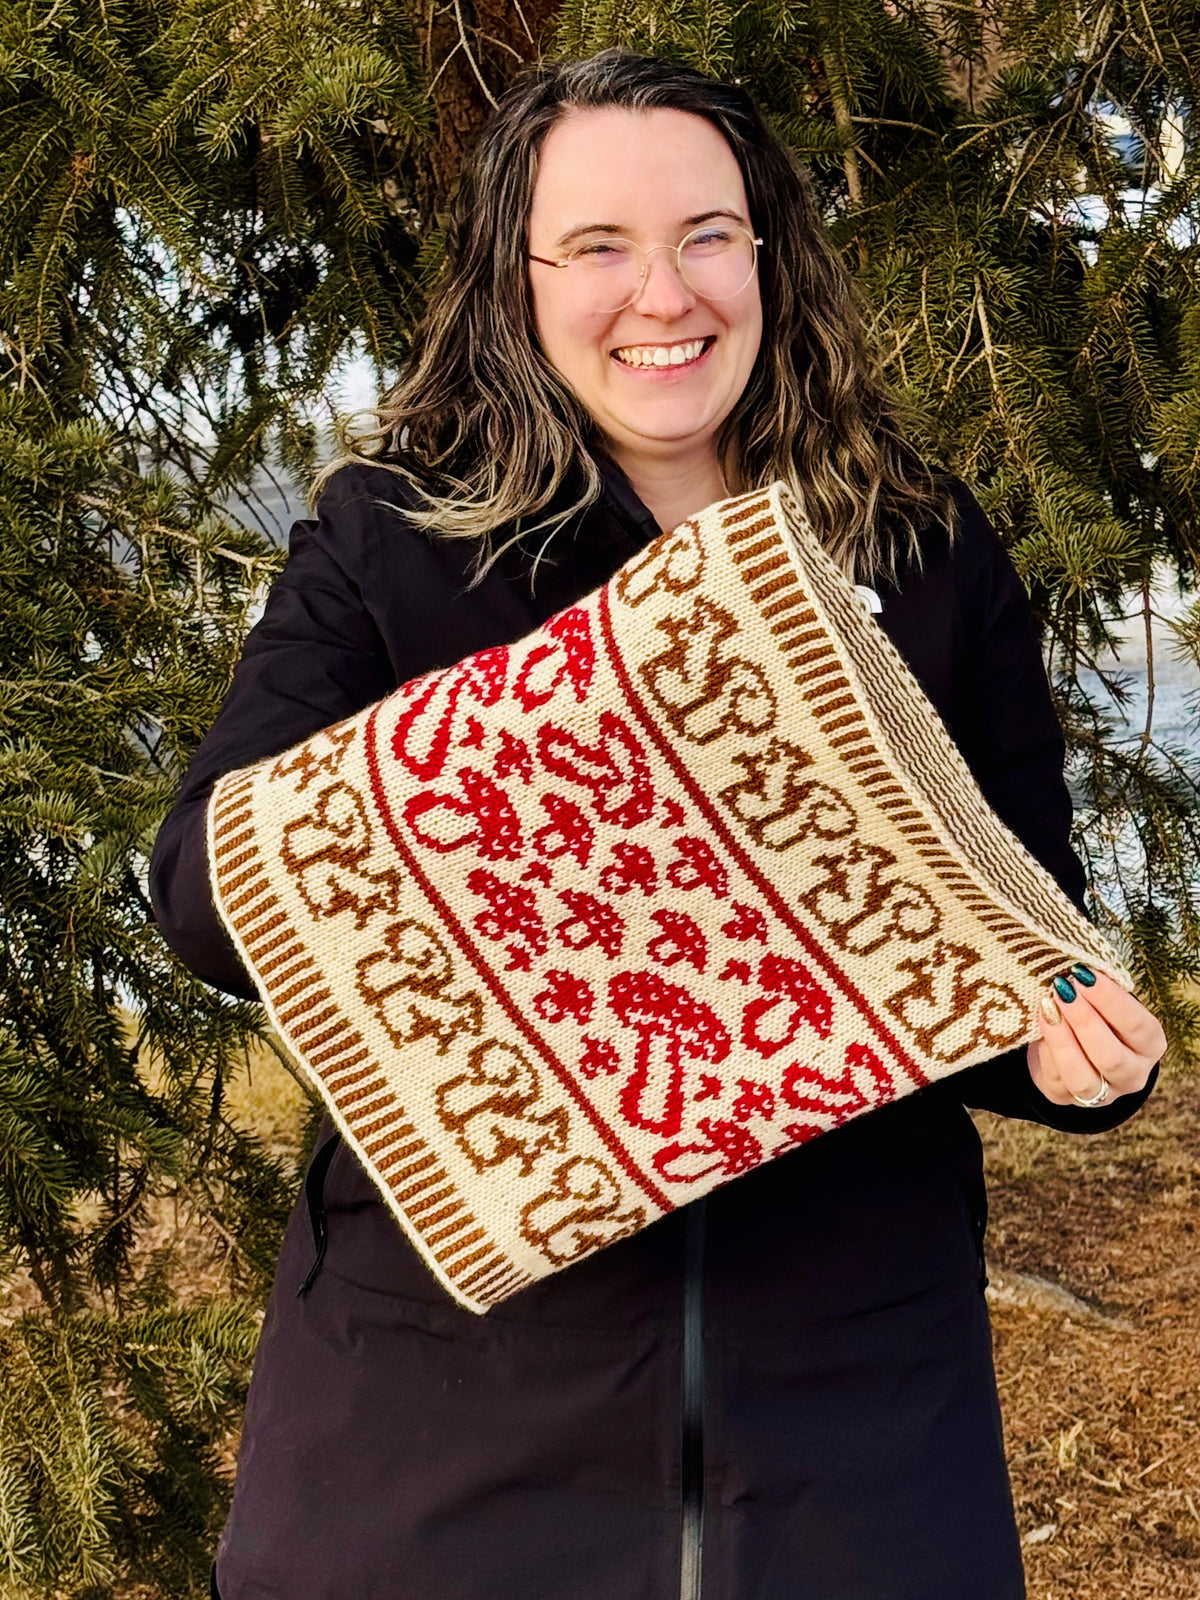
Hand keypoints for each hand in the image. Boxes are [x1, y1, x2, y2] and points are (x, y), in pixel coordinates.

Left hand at [1026, 966, 1164, 1106]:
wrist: (1081, 1051)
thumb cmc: (1099, 1016)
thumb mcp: (1107, 1003)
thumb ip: (1098, 991)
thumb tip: (1077, 969)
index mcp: (1150, 1045)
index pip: (1137, 1025)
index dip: (1110, 1000)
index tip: (1085, 975)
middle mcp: (1133, 1074)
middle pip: (1111, 1057)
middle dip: (1085, 1021)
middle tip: (1063, 990)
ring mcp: (1103, 1093)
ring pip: (1084, 1078)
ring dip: (1062, 1041)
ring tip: (1048, 1007)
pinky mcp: (1069, 1098)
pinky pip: (1057, 1080)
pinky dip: (1046, 1051)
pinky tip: (1038, 1024)